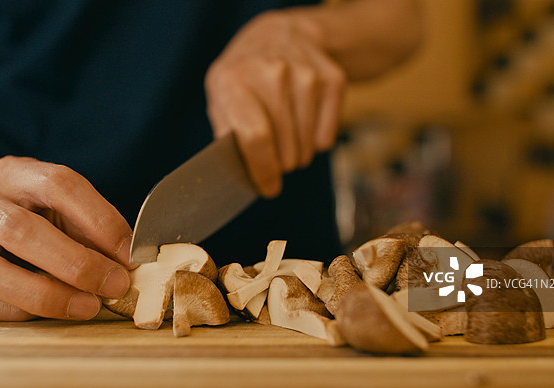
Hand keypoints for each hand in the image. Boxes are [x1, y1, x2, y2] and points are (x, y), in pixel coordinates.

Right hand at [0, 157, 132, 320]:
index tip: (129, 253)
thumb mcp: (63, 213)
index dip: (99, 219)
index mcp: (15, 174)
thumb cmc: (34, 222)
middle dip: (76, 263)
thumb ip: (94, 233)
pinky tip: (41, 316)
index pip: (59, 184)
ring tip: (86, 306)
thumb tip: (129, 264)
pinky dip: (11, 311)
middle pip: (20, 229)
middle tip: (114, 285)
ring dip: (44, 293)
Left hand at [205, 10, 345, 197]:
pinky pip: (327, 137)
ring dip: (297, 155)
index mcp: (234, 80)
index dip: (263, 172)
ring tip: (286, 137)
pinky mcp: (332, 79)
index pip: (255, 137)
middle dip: (278, 165)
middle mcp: (272, 72)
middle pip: (284, 149)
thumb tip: (240, 176)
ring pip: (307, 147)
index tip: (267, 188)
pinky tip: (304, 122)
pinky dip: (316, 141)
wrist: (281, 33)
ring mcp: (306, 73)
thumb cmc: (244, 75)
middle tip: (272, 156)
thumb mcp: (221, 95)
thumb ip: (225, 134)